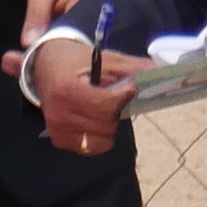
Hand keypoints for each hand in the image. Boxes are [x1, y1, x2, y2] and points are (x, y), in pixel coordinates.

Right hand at [22, 34, 141, 158]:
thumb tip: (162, 71)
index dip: (123, 98)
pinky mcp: (59, 140)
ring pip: (102, 141)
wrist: (44, 67)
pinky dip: (98, 137)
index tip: (127, 89)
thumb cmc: (76, 61)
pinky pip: (91, 148)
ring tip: (100, 109)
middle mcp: (59, 113)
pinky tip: (92, 120)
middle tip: (110, 98)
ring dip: (108, 127)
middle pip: (106, 125)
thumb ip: (132, 68)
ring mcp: (58, 129)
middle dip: (115, 112)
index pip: (107, 106)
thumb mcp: (103, 59)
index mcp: (68, 90)